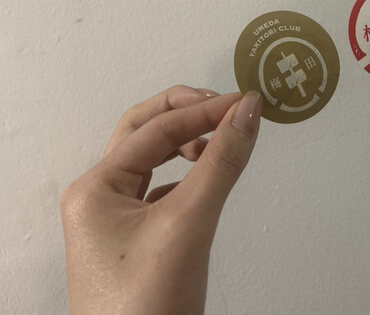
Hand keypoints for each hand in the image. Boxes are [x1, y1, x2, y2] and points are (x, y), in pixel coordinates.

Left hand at [60, 86, 262, 314]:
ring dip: (183, 140)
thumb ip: (221, 163)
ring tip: (217, 138)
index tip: (243, 103)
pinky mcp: (131, 236)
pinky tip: (203, 177)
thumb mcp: (189, 225)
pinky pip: (158, 187)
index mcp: (95, 188)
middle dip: (185, 113)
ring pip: (149, 158)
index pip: (156, 130)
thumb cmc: (145, 312)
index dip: (204, 112)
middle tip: (225, 105)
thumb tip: (246, 114)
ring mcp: (111, 217)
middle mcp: (97, 197)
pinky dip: (184, 173)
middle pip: (142, 131)